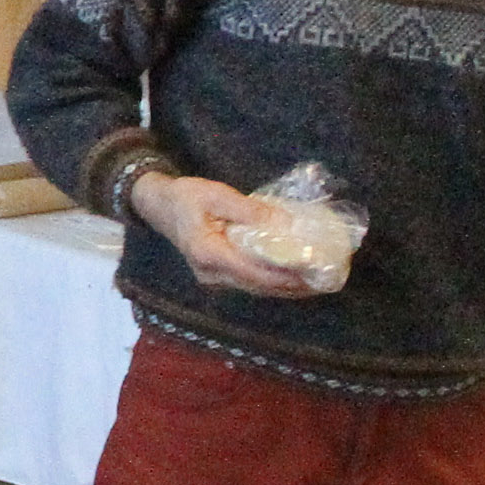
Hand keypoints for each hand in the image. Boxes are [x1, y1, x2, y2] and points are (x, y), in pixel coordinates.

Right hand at [129, 168, 330, 299]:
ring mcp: (213, 278)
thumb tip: (283, 223)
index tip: (312, 272)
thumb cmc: (186, 196)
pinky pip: (250, 283)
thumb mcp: (216, 194)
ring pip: (255, 289)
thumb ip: (249, 210)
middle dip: (292, 286)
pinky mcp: (218, 275)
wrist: (159, 206)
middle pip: (258, 287)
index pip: (254, 272)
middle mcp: (211, 273)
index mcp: (208, 253)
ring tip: (316, 284)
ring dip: (286, 288)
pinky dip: (273, 283)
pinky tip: (293, 279)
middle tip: (324, 281)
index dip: (285, 276)